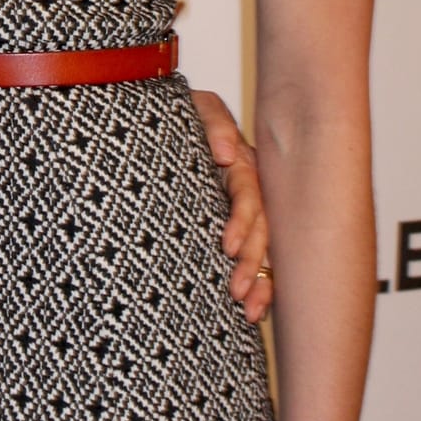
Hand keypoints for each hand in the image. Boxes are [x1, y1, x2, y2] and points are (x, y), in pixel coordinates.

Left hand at [190, 88, 273, 324]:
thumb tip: (228, 154)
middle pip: (260, 231)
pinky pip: (248, 258)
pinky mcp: (226, 229)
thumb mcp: (196, 107)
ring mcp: (238, 212)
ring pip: (260, 251)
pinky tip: (252, 312)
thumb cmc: (181, 113)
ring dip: (259, 283)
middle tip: (237, 291)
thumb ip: (213, 123)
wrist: (161, 122)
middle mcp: (245, 192)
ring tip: (250, 313)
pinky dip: (256, 285)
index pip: (249, 195)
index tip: (227, 246)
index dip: (243, 221)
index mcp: (241, 165)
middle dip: (253, 264)